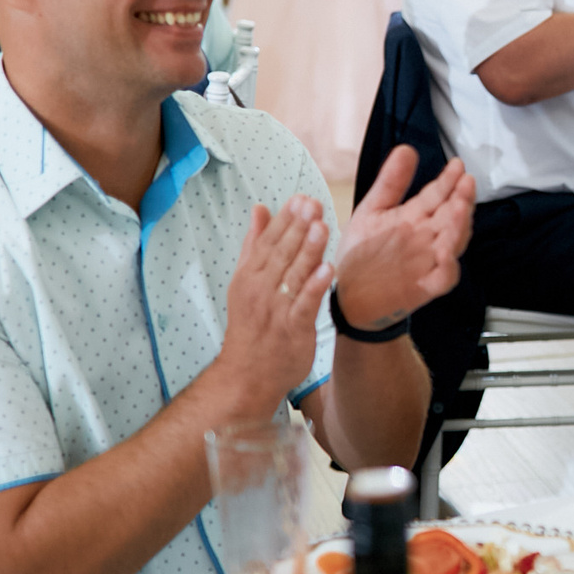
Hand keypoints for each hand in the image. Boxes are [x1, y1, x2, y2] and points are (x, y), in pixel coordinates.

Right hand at [216, 195, 332, 410]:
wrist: (246, 375)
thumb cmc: (250, 326)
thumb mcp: (245, 282)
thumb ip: (254, 244)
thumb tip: (260, 208)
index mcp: (249, 276)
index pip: (267, 242)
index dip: (285, 220)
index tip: (300, 198)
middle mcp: (261, 290)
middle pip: (281, 254)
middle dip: (298, 228)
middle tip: (313, 203)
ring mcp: (276, 310)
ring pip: (293, 275)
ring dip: (307, 251)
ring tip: (321, 226)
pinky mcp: (292, 329)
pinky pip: (304, 305)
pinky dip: (314, 287)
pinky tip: (327, 269)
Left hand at [332, 149, 475, 328]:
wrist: (346, 295)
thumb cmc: (362, 255)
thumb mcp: (373, 210)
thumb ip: (392, 182)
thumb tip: (407, 149)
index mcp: (415, 218)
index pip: (439, 195)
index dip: (449, 180)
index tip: (457, 165)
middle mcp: (425, 238)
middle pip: (452, 216)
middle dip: (461, 198)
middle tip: (465, 183)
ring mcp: (427, 262)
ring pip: (453, 242)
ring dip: (459, 226)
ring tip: (460, 207)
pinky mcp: (423, 286)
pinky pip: (443, 278)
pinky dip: (448, 267)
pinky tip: (446, 253)